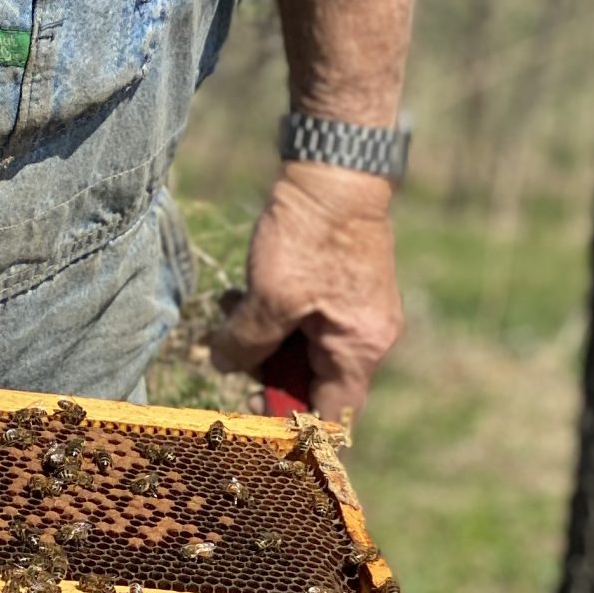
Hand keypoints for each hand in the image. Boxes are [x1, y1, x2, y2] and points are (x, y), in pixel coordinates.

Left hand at [208, 163, 402, 420]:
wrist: (335, 166)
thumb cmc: (309, 235)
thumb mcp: (268, 298)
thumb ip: (246, 343)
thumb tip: (224, 366)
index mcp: (360, 348)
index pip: (333, 415)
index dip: (294, 426)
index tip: (254, 418)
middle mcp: (369, 336)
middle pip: (315, 383)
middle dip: (267, 374)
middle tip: (230, 356)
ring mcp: (358, 311)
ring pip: (304, 350)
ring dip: (263, 341)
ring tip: (228, 316)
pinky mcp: (343, 288)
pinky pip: (306, 321)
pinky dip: (274, 318)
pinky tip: (242, 296)